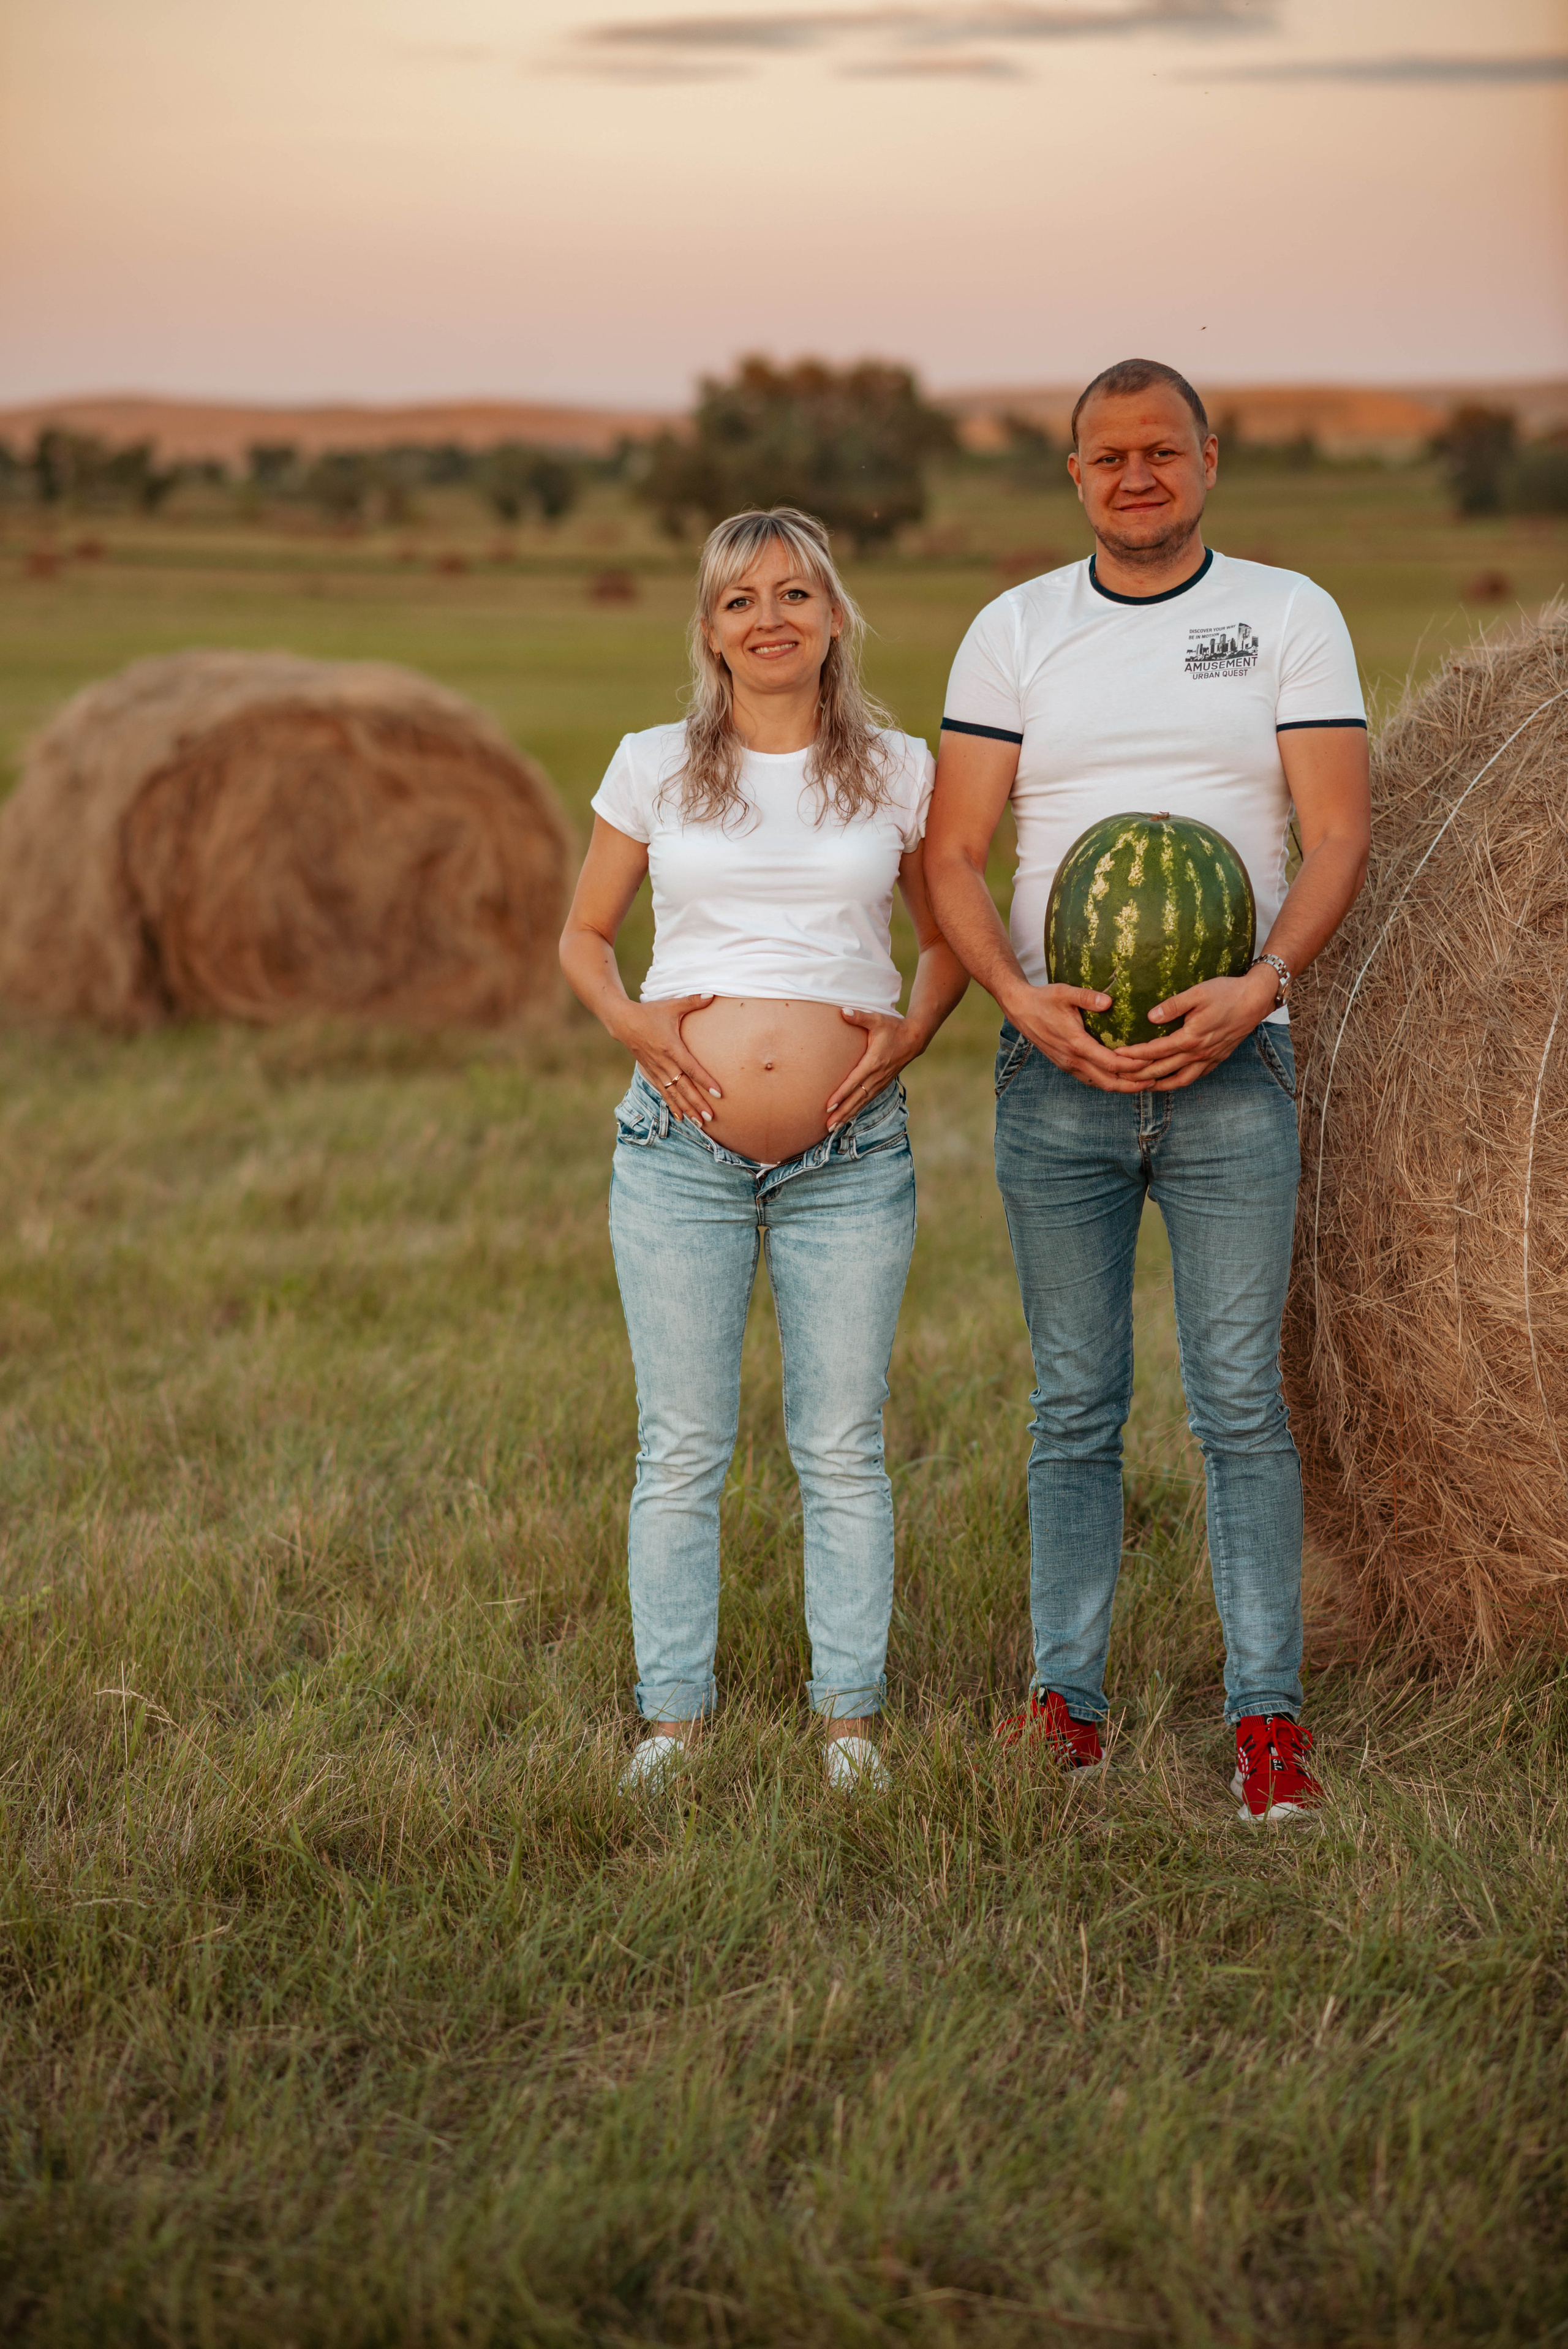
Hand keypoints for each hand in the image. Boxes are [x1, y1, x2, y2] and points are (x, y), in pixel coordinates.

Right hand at [612, 993, 721, 1123]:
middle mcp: (663, 1062)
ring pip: (673, 1093)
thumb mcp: (671, 1005)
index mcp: (670, 1047)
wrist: (622, 1021)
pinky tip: (680, 1117)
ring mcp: (655, 1069)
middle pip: (683, 1087)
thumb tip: (712, 995)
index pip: (691, 1068)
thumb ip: (692, 1001)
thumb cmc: (649, 1012)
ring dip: (686, 1108)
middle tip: (711, 1116)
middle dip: (697, 1102)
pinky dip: (672, 1105)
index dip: (705, 1080)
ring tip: (699, 1123)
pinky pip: (663, 1092)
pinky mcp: (650, 1072)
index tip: (718, 1093)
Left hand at [826, 1007, 915, 1129]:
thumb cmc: (894, 1027)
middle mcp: (877, 1076)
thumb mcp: (877, 1020)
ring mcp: (881, 1082)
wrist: (915, 1038)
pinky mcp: (882, 1084)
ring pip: (862, 1103)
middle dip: (842, 1112)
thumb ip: (859, 1017)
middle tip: (828, 1126)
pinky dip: (857, 1111)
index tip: (829, 1106)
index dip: (841, 1094)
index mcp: (874, 1062)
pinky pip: (867, 1101)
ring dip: (848, 1115)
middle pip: (857, 1098)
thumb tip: (843, 1011)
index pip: (854, 1081)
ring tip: (833, 1127)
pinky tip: (847, 1118)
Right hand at [1003, 983, 1154, 1094]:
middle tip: (1155, 1080)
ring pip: (1099, 1084)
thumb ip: (1087, 997)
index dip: (1133, 1066)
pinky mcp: (1065, 1065)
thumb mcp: (1065, 992)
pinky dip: (1108, 1082)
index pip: (1111, 1063)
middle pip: (1108, 1082)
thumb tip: (1109, 1001)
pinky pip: (1090, 1080)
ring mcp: (1068, 1065)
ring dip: (1121, 1086)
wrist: (1020, 1009)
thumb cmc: (1044, 999)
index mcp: (1076, 1044)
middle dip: (1133, 1084)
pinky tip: (1120, 1077)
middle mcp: (1072, 1060)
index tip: (1152, 1061)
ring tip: (1142, 1082)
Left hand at [1112, 965, 1279, 1090]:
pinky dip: (1179, 1081)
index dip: (1134, 1055)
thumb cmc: (1226, 993)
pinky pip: (1195, 1077)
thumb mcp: (1197, 993)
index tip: (1117, 1056)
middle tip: (1120, 1076)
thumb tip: (1150, 1017)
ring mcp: (1209, 1058)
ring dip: (1159, 1085)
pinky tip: (1170, 1080)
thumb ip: (1172, 1005)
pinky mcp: (1217, 1058)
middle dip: (1138, 1075)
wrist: (1256, 1000)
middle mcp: (1198, 1053)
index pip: (1155, 1051)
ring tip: (1142, 1086)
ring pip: (1180, 1080)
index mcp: (1190, 1038)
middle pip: (1162, 1071)